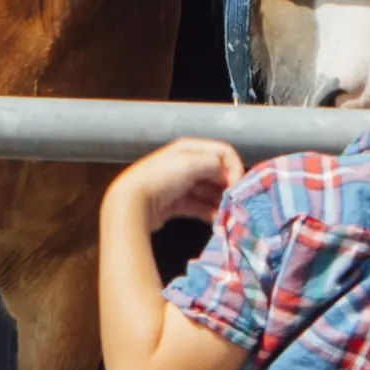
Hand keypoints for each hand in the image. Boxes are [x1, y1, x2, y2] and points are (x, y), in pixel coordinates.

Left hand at [114, 137, 242, 232]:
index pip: (223, 154)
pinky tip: (216, 220)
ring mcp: (180, 185)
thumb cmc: (161, 178)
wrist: (131, 203)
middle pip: (217, 173)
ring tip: (228, 214)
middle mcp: (185, 164)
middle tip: (236, 203)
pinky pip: (198, 206)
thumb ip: (216, 164)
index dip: (234, 169)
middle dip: (228, 187)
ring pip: (209, 192)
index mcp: (189, 149)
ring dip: (220, 202)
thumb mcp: (191, 163)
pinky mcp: (175, 204)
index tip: (237, 187)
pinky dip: (208, 212)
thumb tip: (229, 175)